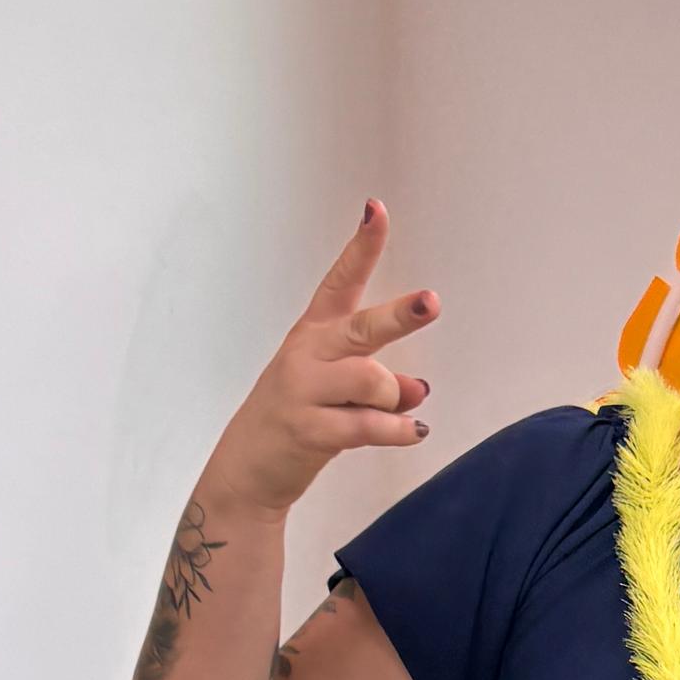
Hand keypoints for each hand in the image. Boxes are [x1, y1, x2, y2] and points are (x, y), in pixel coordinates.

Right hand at [205, 205, 436, 517]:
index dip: (361, 246)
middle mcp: (307, 354)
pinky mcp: (308, 429)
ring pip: (372, 381)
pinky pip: (369, 425)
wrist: (248, 470)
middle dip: (401, 315)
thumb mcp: (336, 391)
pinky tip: (413, 432)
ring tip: (395, 412)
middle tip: (432, 301)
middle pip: (363, 327)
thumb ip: (381, 383)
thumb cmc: (298, 418)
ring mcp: (304, 390)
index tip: (376, 210)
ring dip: (394, 399)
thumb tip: (419, 388)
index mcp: (313, 334)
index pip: (339, 281)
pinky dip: (398, 430)